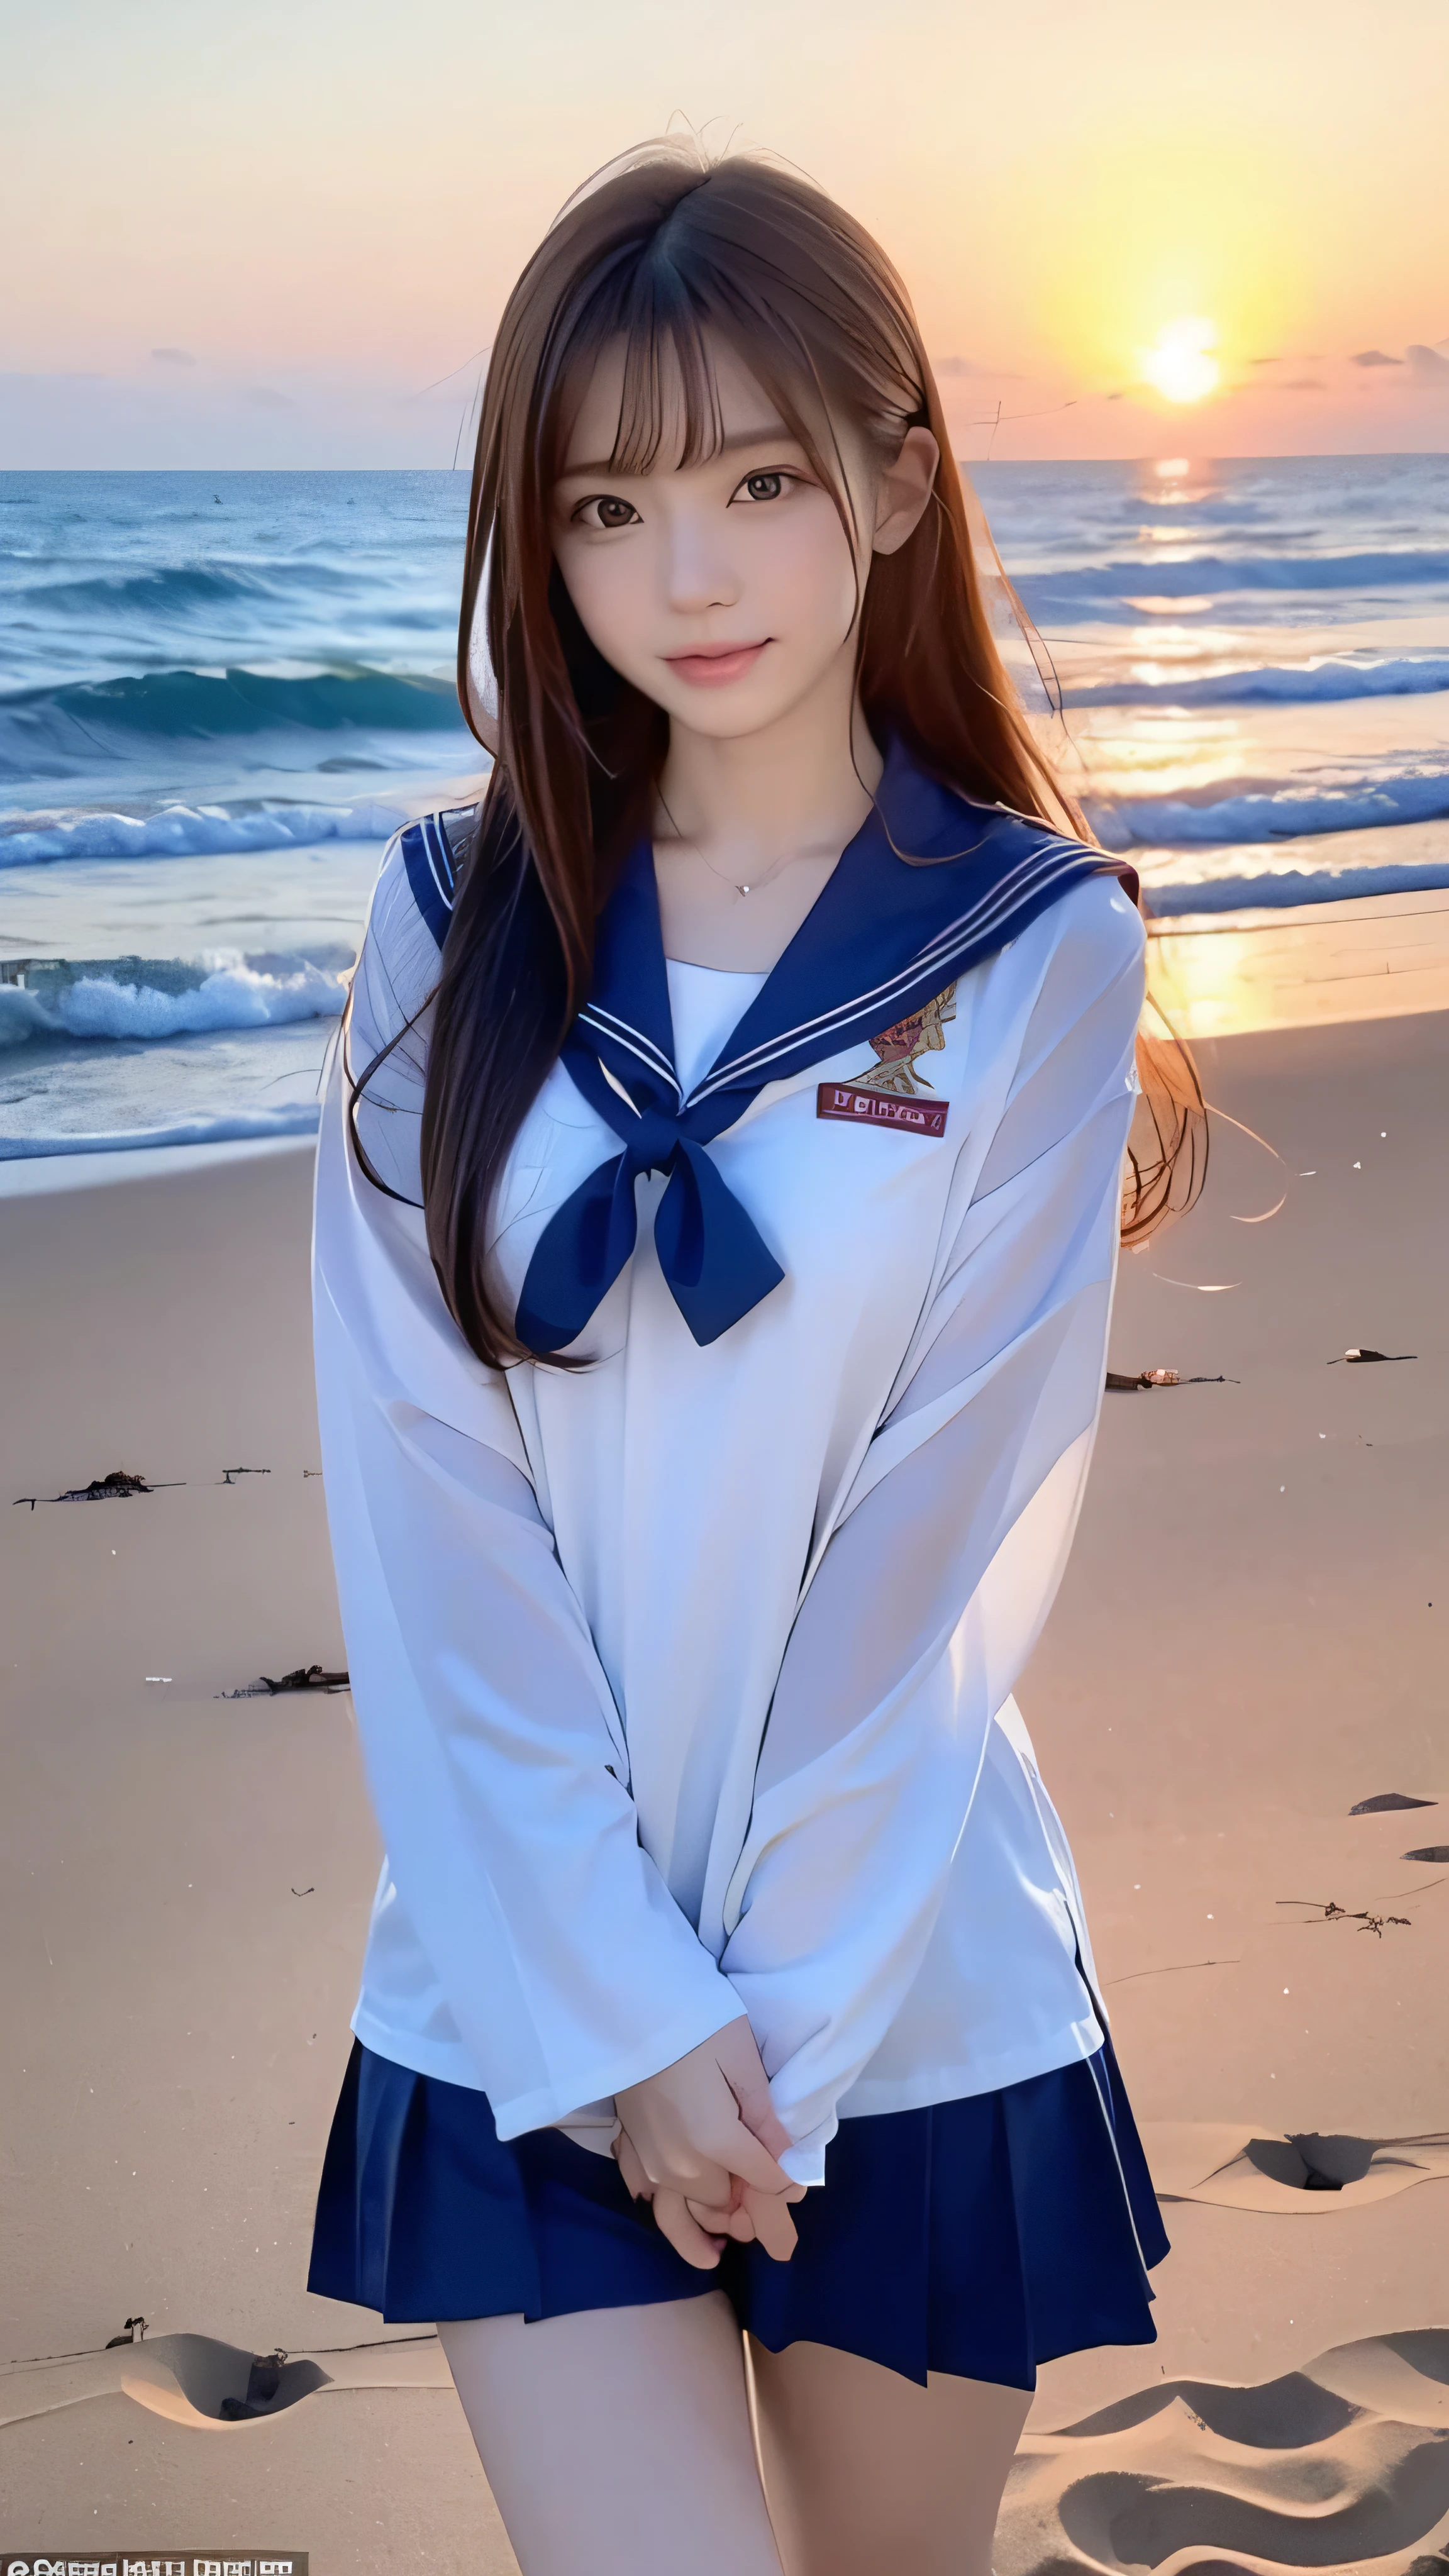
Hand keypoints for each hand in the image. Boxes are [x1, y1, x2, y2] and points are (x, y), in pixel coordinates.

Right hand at [614, 2018, 804, 2268]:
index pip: (764, 2181)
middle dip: (746, 2204)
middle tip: (764, 2205)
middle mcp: (679, 2164)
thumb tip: (789, 2161)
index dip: (786, 2184)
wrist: (630, 2007)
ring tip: (718, 2246)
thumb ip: (767, 2118)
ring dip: (704, 2223)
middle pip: (724, 2201)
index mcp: (715, 2141)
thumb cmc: (695, 2025)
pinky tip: (674, 2203)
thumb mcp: (743, 2061)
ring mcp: (649, 2161)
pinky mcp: (630, 2147)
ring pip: (684, 2209)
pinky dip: (665, 2203)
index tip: (797, 2185)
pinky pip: (648, 2193)